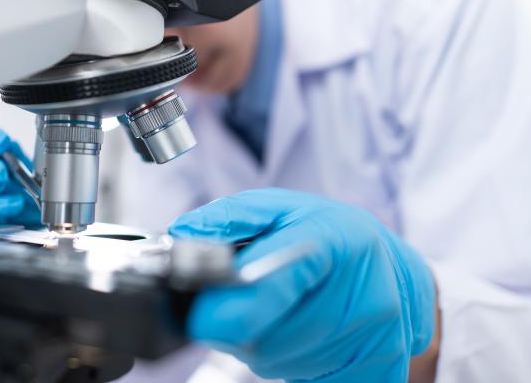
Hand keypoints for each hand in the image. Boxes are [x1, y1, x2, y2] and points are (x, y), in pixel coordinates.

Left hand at [169, 188, 436, 381]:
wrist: (388, 263)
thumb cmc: (327, 232)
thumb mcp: (277, 207)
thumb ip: (227, 219)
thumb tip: (183, 238)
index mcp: (332, 239)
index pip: (265, 288)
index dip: (223, 308)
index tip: (203, 312)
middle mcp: (362, 291)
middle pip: (264, 340)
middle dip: (238, 324)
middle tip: (247, 300)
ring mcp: (376, 338)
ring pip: (278, 364)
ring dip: (263, 343)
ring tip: (280, 310)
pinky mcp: (379, 370)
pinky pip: (305, 380)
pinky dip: (290, 362)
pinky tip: (299, 332)